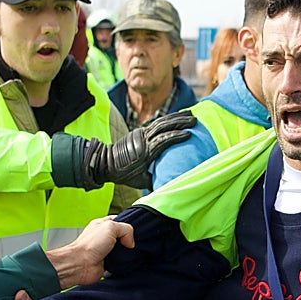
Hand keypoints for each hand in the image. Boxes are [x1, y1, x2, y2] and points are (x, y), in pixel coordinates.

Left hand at [45, 216, 134, 288]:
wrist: (80, 265)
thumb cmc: (88, 245)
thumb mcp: (110, 227)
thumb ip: (126, 229)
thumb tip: (131, 241)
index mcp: (102, 225)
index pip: (119, 220)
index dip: (127, 224)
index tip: (134, 229)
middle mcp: (103, 237)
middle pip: (123, 236)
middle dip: (129, 239)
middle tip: (130, 242)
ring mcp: (105, 250)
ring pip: (123, 249)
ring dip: (126, 252)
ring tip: (127, 252)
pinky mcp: (107, 262)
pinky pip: (121, 261)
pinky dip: (124, 262)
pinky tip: (123, 261)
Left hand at [81, 112, 197, 188]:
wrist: (105, 162)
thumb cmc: (123, 174)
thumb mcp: (139, 181)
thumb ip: (154, 180)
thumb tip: (170, 185)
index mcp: (145, 151)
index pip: (163, 140)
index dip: (176, 136)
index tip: (189, 134)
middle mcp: (143, 139)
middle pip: (163, 126)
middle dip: (180, 122)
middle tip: (195, 120)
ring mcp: (140, 133)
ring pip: (160, 122)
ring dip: (176, 117)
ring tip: (190, 114)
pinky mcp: (139, 131)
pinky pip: (156, 123)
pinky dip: (167, 118)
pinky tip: (177, 117)